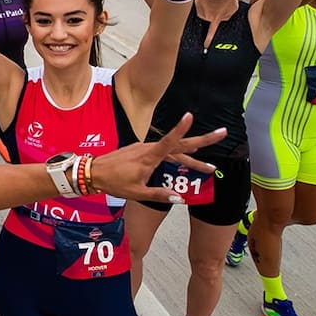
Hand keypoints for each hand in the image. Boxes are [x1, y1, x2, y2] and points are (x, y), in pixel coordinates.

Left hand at [89, 114, 226, 201]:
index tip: (191, 116)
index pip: (169, 141)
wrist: (93, 172)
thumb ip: (159, 195)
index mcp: (148, 157)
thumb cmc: (114, 182)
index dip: (181, 129)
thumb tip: (180, 199)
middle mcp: (148, 149)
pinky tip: (185, 160)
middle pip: (180, 144)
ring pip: (173, 151)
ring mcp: (144, 149)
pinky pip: (164, 152)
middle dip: (202, 141)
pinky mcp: (141, 151)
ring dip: (190, 158)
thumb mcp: (137, 193)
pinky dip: (177, 156)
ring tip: (208, 167)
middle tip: (222, 133)